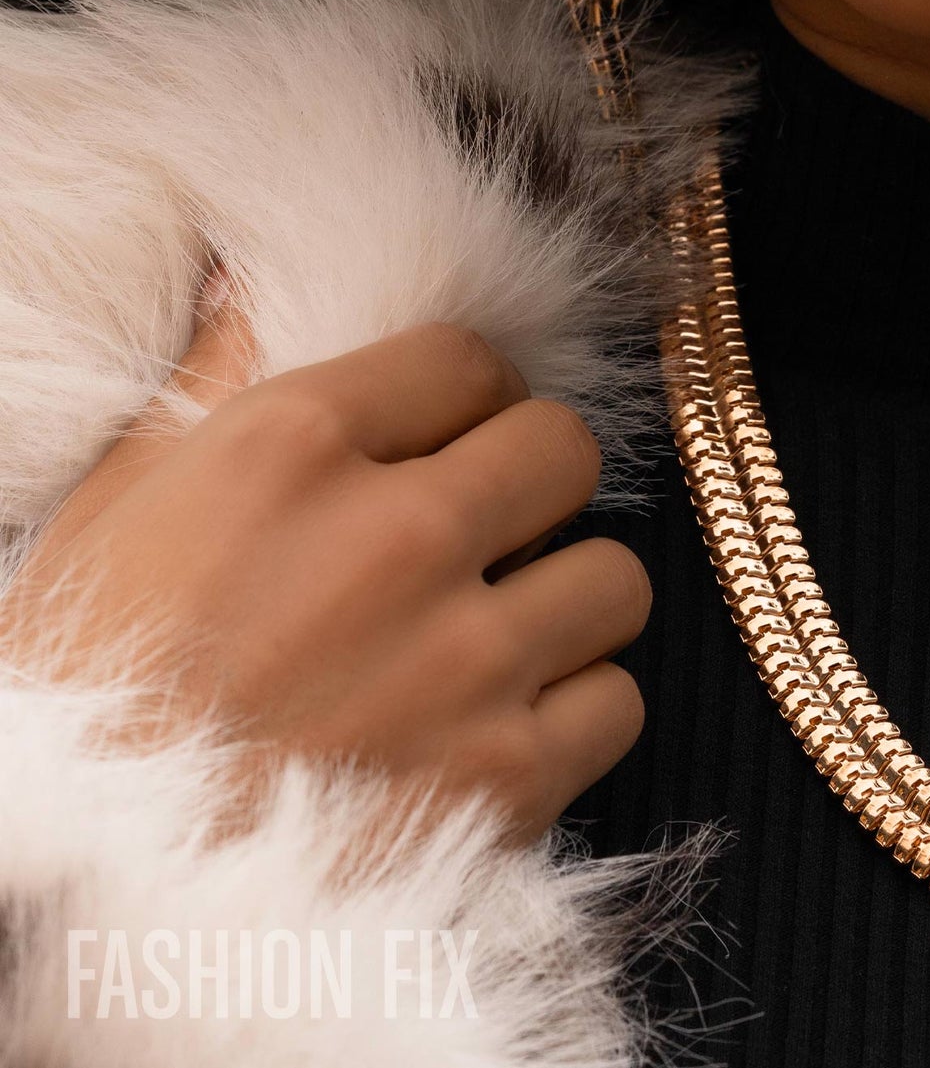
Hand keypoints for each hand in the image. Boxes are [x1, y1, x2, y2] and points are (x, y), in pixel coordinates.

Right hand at [3, 294, 650, 842]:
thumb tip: (255, 281)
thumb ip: (210, 380)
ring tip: (497, 634)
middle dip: (530, 484)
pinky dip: (572, 716)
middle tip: (482, 531)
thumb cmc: (77, 693)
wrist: (68, 895)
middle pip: (564, 448)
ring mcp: (459, 662)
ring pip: (612, 579)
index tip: (448, 437)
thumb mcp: (115, 508)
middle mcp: (395, 538)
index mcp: (293, 448)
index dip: (465, 397)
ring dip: (563, 604)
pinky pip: (614, 703)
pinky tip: (499, 724)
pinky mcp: (501, 782)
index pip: (468, 359)